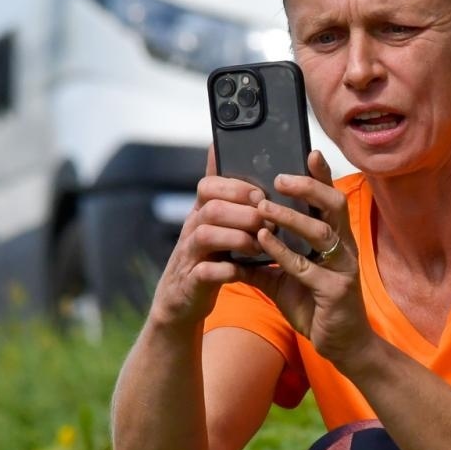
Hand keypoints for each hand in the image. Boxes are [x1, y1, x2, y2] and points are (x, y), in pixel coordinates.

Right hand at [148, 147, 269, 330]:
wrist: (181, 301)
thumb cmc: (207, 257)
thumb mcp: (214, 224)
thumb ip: (222, 193)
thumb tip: (220, 148)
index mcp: (201, 212)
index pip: (209, 185)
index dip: (236, 187)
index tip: (261, 194)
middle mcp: (192, 230)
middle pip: (212, 208)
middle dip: (244, 212)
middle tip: (269, 222)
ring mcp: (189, 255)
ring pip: (206, 235)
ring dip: (239, 238)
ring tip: (260, 246)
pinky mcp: (191, 282)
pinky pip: (206, 272)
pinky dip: (227, 270)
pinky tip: (243, 271)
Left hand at [241, 151, 377, 368]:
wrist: (341, 345)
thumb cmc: (315, 306)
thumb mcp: (285, 279)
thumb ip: (261, 261)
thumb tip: (230, 244)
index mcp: (336, 239)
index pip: (331, 200)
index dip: (323, 175)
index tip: (308, 152)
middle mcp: (344, 248)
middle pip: (334, 205)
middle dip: (309, 187)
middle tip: (279, 178)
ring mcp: (343, 268)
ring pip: (321, 232)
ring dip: (290, 217)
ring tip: (263, 207)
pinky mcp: (336, 291)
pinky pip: (306, 267)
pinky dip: (283, 252)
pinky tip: (262, 241)